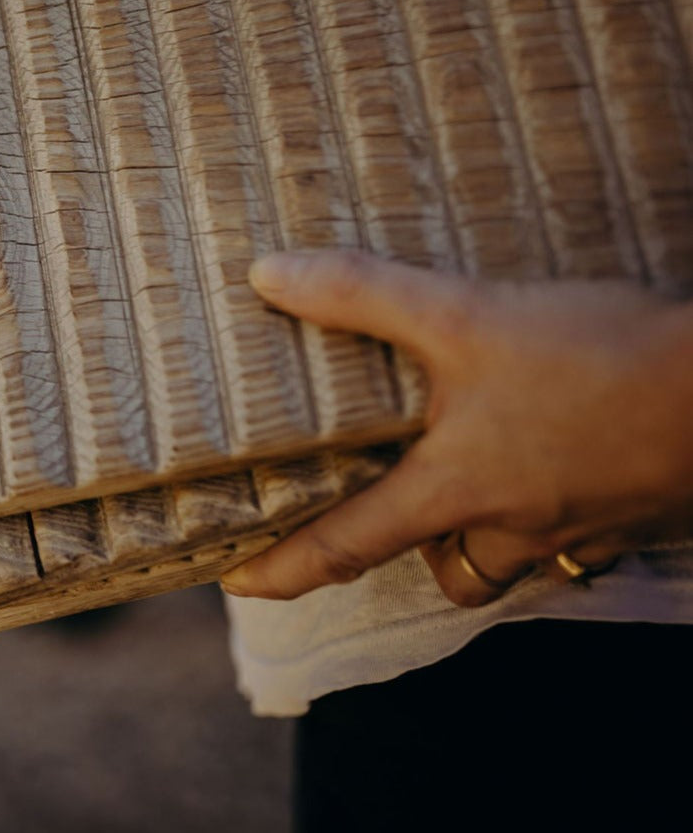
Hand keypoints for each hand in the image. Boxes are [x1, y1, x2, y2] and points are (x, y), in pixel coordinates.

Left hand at [220, 251, 692, 606]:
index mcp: (456, 491)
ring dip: (471, 538)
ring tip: (449, 487)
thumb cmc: (599, 358)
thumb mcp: (465, 315)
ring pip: (505, 561)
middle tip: (363, 522)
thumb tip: (268, 276)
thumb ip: (363, 295)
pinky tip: (536, 462)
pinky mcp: (625, 509)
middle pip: (439, 570)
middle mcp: (511, 524)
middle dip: (397, 557)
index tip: (237, 585)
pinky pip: (567, 538)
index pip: (346, 547)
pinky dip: (539, 514)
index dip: (284, 570)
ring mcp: (575, 525)